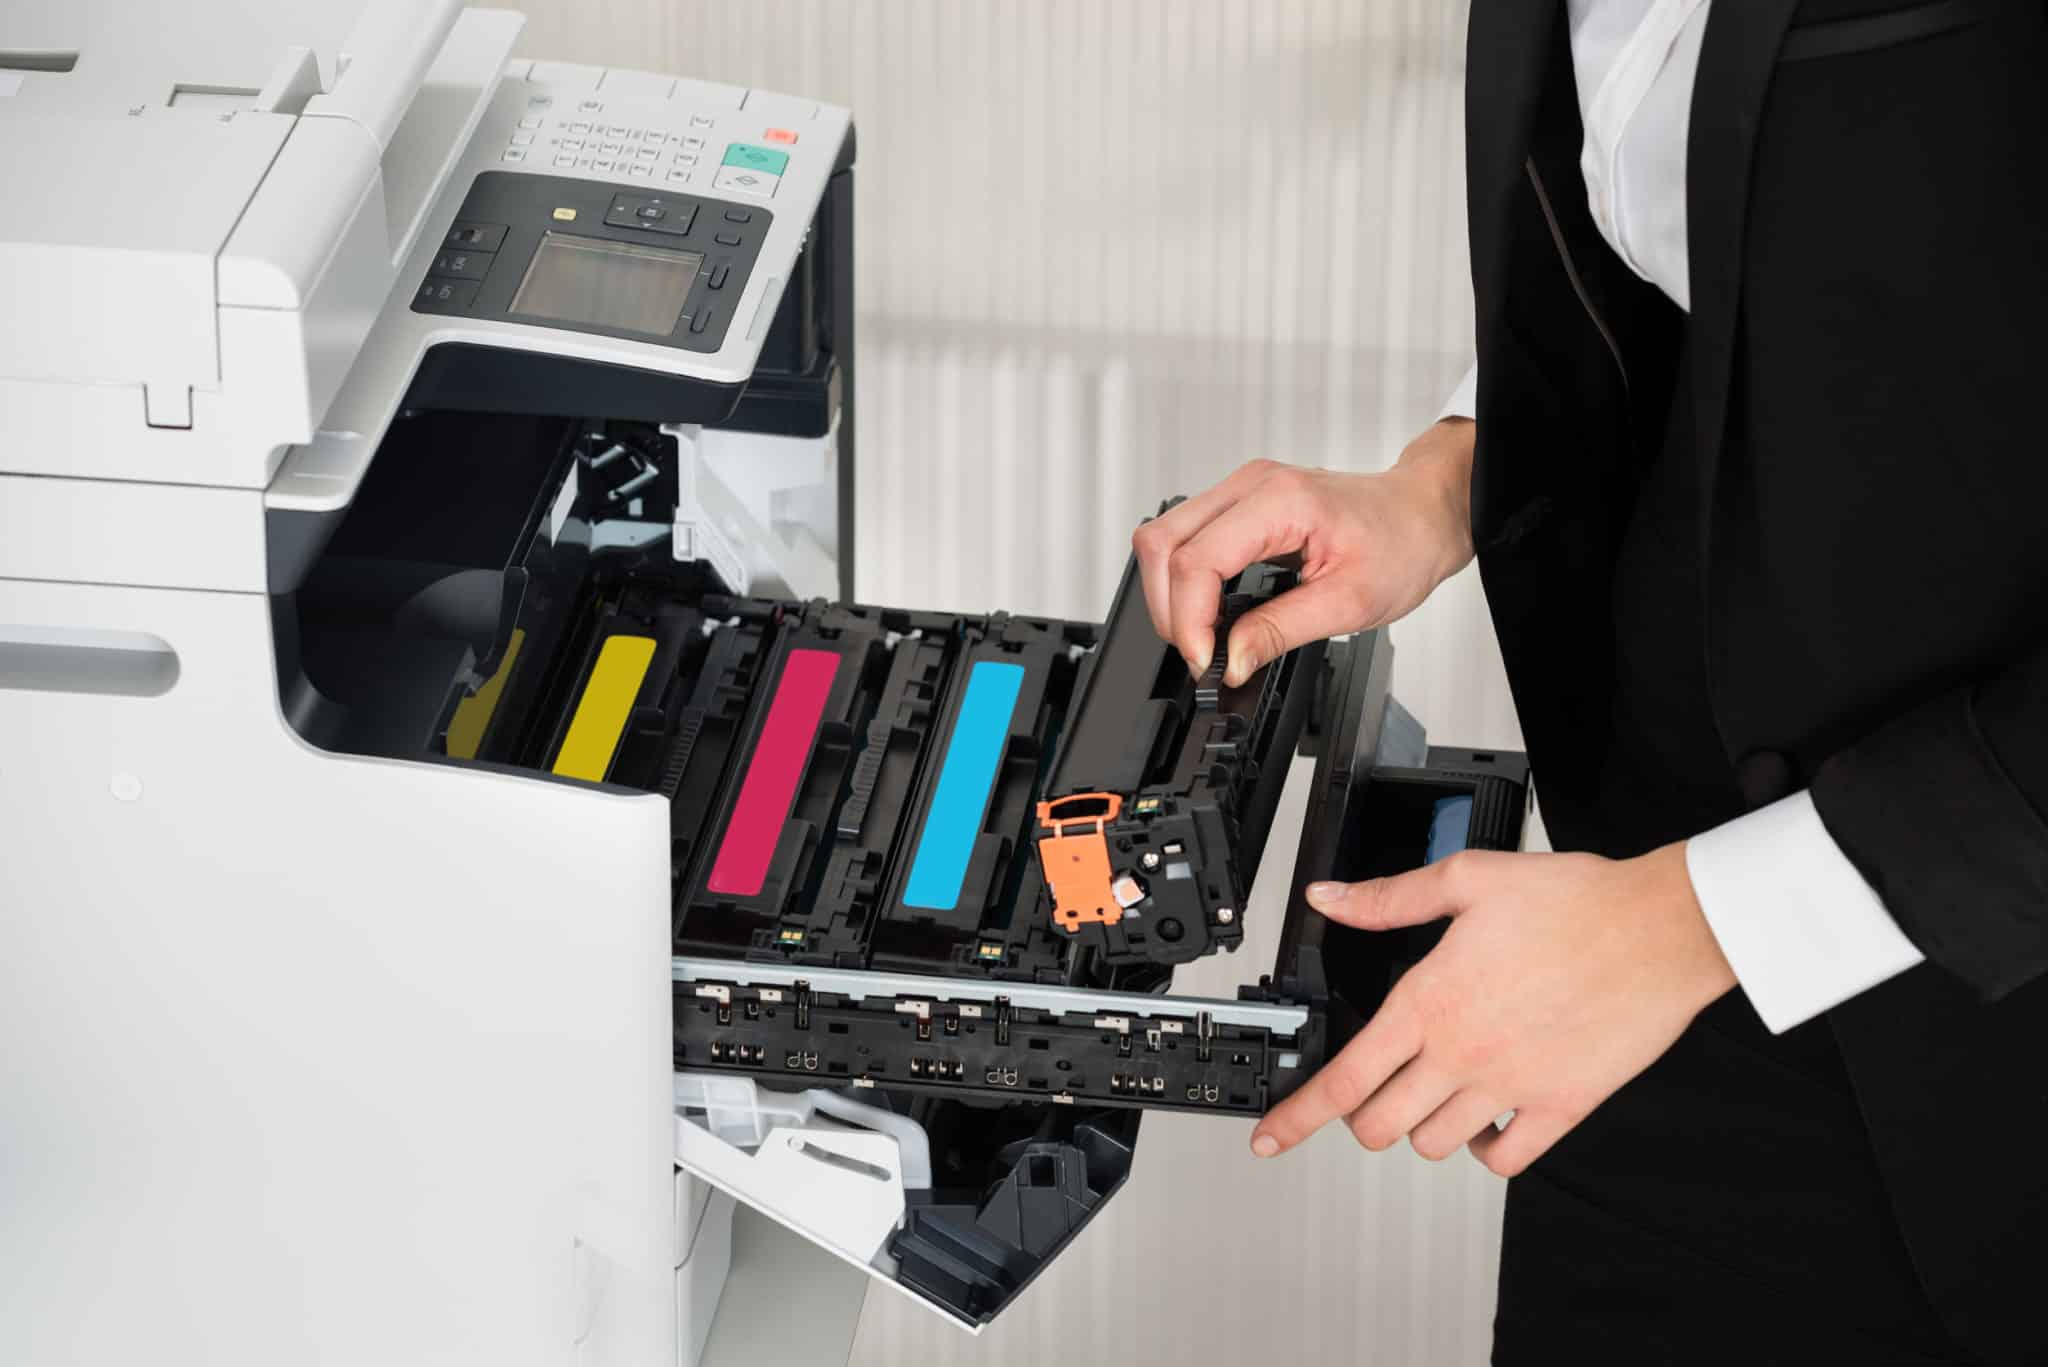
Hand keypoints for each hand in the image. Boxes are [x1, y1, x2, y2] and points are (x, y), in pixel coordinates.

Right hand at [1132, 421, 1476, 685]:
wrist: (1422, 512)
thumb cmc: (1402, 542)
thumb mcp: (1350, 603)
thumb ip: (1280, 631)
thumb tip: (1231, 661)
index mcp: (1281, 501)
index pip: (1197, 560)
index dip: (1189, 619)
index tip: (1206, 660)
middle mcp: (1251, 485)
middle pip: (1161, 543)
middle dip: (1168, 609)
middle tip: (1201, 653)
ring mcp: (1241, 489)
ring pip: (1162, 537)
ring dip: (1168, 594)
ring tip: (1202, 635)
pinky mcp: (1238, 503)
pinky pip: (1184, 536)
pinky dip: (1183, 579)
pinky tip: (1206, 609)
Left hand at [1250, 844, 1735, 1175]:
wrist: (1662, 927)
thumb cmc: (1576, 900)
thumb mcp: (1466, 879)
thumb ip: (1388, 897)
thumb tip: (1330, 898)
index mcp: (1430, 1001)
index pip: (1344, 1078)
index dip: (1296, 1117)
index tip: (1271, 1137)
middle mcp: (1463, 1054)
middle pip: (1378, 1125)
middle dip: (1360, 1117)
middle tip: (1369, 1097)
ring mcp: (1512, 1087)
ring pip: (1433, 1146)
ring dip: (1419, 1130)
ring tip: (1430, 1098)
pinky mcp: (1562, 1106)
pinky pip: (1505, 1158)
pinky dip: (1485, 1151)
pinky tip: (1485, 1123)